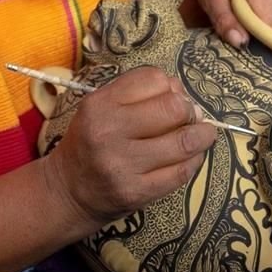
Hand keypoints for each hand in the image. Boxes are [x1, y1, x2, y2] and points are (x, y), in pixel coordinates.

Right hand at [42, 67, 216, 229]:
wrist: (68, 190)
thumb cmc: (89, 142)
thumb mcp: (99, 108)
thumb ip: (135, 94)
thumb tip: (182, 93)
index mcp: (99, 104)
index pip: (152, 79)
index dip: (170, 86)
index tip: (173, 97)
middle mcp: (108, 132)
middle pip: (172, 108)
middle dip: (189, 110)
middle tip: (190, 117)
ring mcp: (123, 164)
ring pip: (183, 142)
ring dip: (202, 136)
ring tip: (203, 134)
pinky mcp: (137, 192)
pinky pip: (181, 172)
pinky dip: (194, 160)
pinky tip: (192, 156)